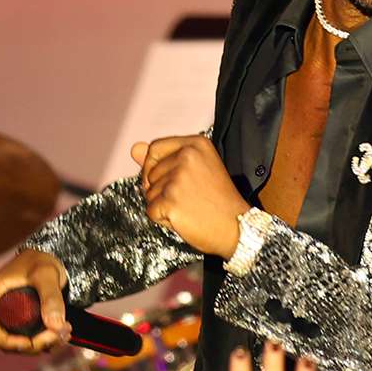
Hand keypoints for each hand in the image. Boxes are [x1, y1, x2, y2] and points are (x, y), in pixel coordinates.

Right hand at [0, 249, 70, 353]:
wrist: (50, 254)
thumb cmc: (43, 259)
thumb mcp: (47, 275)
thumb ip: (51, 298)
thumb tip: (55, 326)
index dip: (7, 342)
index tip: (31, 343)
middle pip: (6, 339)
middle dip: (33, 345)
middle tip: (59, 336)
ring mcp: (8, 314)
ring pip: (20, 340)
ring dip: (43, 344)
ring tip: (66, 333)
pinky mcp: (20, 318)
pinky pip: (29, 336)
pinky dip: (46, 339)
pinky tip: (64, 331)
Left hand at [132, 136, 249, 257]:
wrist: (237, 227)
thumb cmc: (219, 200)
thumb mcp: (196, 169)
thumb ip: (163, 157)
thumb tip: (134, 148)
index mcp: (195, 144)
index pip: (155, 149)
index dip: (156, 167)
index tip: (173, 180)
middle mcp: (187, 157)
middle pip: (149, 173)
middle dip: (161, 189)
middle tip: (189, 198)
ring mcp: (178, 179)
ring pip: (149, 193)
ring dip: (163, 205)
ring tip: (189, 208)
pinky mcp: (171, 201)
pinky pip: (151, 211)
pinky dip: (164, 219)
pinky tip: (184, 219)